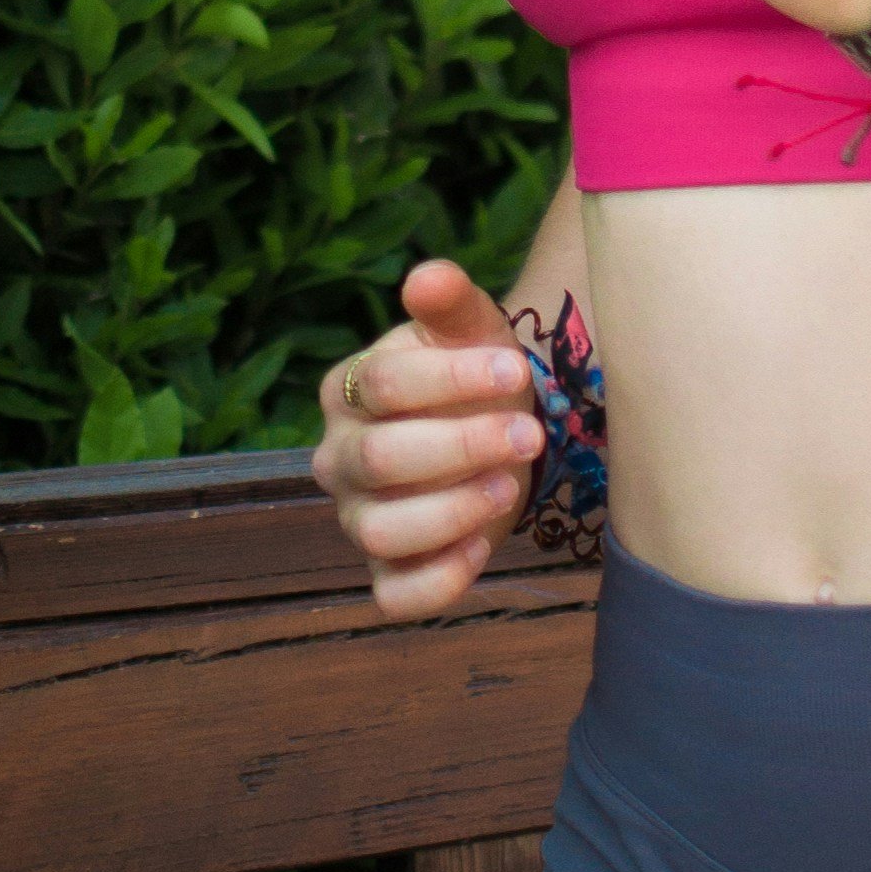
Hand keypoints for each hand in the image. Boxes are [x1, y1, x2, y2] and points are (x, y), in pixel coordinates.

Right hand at [310, 259, 548, 623]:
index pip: (383, 385)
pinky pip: (395, 596)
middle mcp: (340, 459)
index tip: (513, 369)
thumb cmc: (475, 374)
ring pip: (382, 532)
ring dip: (453, 512)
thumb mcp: (470, 330)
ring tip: (509, 485)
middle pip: (380, 459)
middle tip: (530, 433)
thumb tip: (428, 276)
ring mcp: (359, 519)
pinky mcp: (389, 571)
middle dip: (463, 445)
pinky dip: (440, 579)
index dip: (451, 378)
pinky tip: (484, 546)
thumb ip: (451, 303)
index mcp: (348, 390)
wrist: (496, 428)